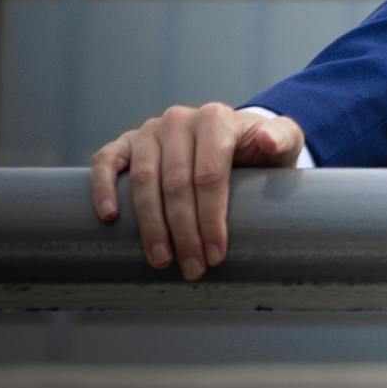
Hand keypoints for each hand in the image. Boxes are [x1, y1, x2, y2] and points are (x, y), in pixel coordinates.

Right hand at [89, 103, 305, 279]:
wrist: (233, 140)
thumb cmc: (259, 150)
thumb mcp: (284, 142)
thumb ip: (282, 138)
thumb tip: (266, 140)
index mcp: (216, 119)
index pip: (209, 175)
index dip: (211, 218)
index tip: (216, 253)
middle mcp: (179, 121)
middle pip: (176, 184)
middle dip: (184, 232)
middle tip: (192, 267)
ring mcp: (149, 131)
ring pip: (142, 181)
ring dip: (150, 226)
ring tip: (162, 260)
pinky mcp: (125, 143)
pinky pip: (105, 162)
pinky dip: (102, 188)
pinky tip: (110, 218)